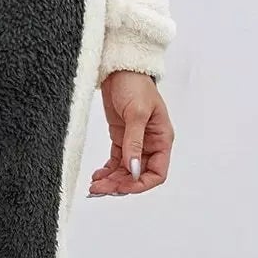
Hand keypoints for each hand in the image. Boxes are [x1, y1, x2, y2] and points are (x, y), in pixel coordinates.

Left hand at [88, 71, 172, 195]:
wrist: (120, 68)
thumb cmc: (136, 85)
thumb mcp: (136, 113)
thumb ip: (134, 142)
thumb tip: (134, 168)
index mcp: (161, 139)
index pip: (157, 173)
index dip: (141, 184)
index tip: (122, 187)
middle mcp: (150, 144)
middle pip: (138, 175)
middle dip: (120, 184)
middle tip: (101, 190)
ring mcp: (135, 142)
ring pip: (125, 171)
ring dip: (112, 180)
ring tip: (95, 186)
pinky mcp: (120, 137)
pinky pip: (116, 161)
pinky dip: (107, 171)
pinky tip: (97, 176)